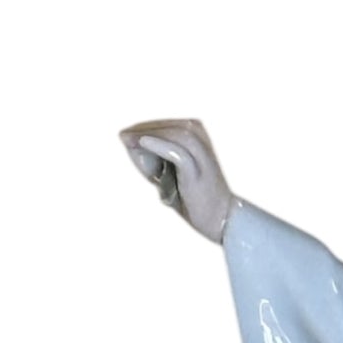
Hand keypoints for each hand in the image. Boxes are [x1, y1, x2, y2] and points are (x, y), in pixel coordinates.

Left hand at [119, 118, 234, 243]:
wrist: (220, 217)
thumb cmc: (193, 197)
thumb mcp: (170, 173)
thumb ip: (154, 158)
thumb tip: (129, 144)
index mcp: (198, 136)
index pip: (167, 125)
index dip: (143, 128)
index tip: (124, 137)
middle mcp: (203, 140)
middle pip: (169, 127)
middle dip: (144, 129)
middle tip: (122, 136)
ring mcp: (202, 155)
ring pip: (174, 136)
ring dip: (149, 135)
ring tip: (128, 139)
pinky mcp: (198, 170)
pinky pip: (178, 153)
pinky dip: (159, 146)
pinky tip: (143, 143)